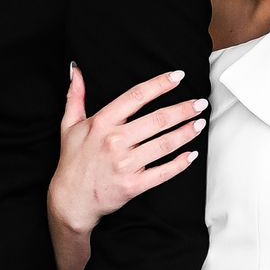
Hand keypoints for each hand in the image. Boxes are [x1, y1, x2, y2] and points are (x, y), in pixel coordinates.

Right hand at [48, 65, 205, 241]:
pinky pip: (163, 172)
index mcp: (102, 123)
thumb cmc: (72, 161)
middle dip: (183, 109)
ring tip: (199, 123)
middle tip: (200, 103)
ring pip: (164, 144)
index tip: (177, 76)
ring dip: (186, 133)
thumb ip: (75, 96)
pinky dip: (180, 163)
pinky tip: (191, 154)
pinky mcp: (133, 185)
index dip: (160, 84)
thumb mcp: (69, 125)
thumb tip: (75, 69)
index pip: (136, 96)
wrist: (70, 200)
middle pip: (157, 119)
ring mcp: (125, 164)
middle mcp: (115, 141)